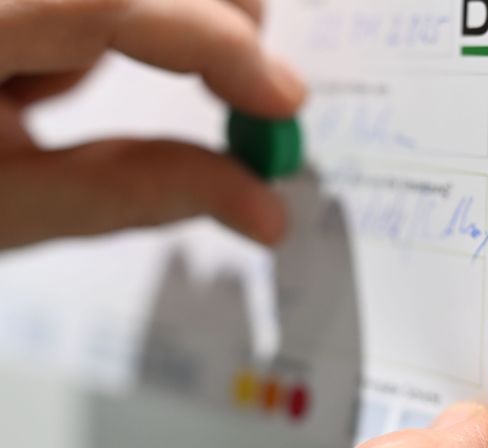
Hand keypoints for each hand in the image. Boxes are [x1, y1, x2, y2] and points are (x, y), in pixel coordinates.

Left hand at [0, 0, 304, 248]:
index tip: (281, 101)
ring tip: (118, 98)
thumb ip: (135, 191)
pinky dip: (121, 29)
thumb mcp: (11, 204)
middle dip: (221, 16)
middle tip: (255, 87)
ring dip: (168, 29)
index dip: (215, 40)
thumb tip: (264, 208)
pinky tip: (53, 82)